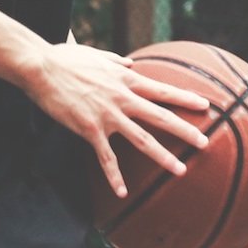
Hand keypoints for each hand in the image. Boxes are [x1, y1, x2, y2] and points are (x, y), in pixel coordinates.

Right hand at [26, 40, 212, 198]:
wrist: (41, 67)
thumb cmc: (65, 58)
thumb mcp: (97, 54)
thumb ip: (116, 60)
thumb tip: (130, 62)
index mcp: (126, 79)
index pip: (162, 90)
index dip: (185, 99)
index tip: (205, 106)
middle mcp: (122, 97)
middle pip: (161, 116)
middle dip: (185, 130)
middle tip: (205, 143)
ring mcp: (108, 115)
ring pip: (142, 139)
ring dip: (163, 156)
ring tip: (180, 170)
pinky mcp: (90, 129)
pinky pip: (106, 157)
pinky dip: (114, 176)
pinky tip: (122, 192)